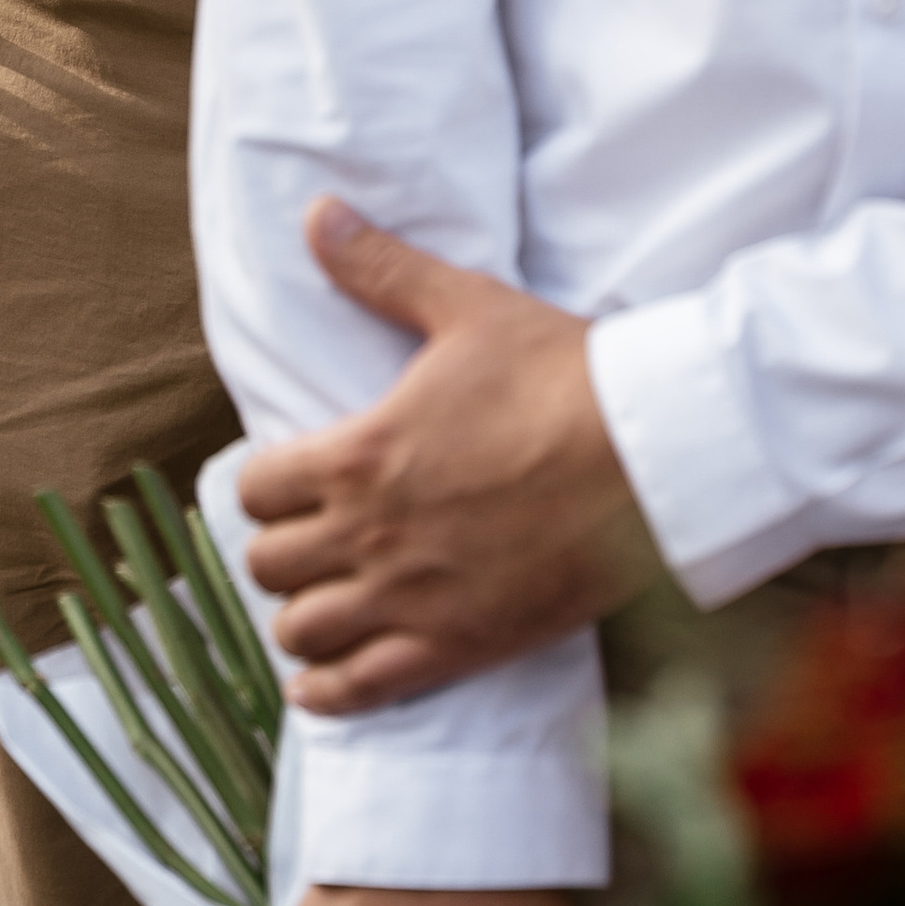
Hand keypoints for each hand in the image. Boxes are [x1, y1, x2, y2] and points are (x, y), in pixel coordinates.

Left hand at [238, 203, 652, 712]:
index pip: (252, 490)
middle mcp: (370, 535)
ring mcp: (410, 599)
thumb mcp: (468, 308)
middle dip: (282, 550)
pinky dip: (330, 693)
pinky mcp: (457, 648)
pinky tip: (330, 681)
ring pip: (300, 634)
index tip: (294, 480)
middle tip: (316, 537)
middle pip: (267, 566)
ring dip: (305, 618)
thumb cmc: (563, 375)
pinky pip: (357, 693)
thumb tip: (317, 213)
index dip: (265, 485)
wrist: (652, 455)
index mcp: (359, 455)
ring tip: (331, 600)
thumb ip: (382, 269)